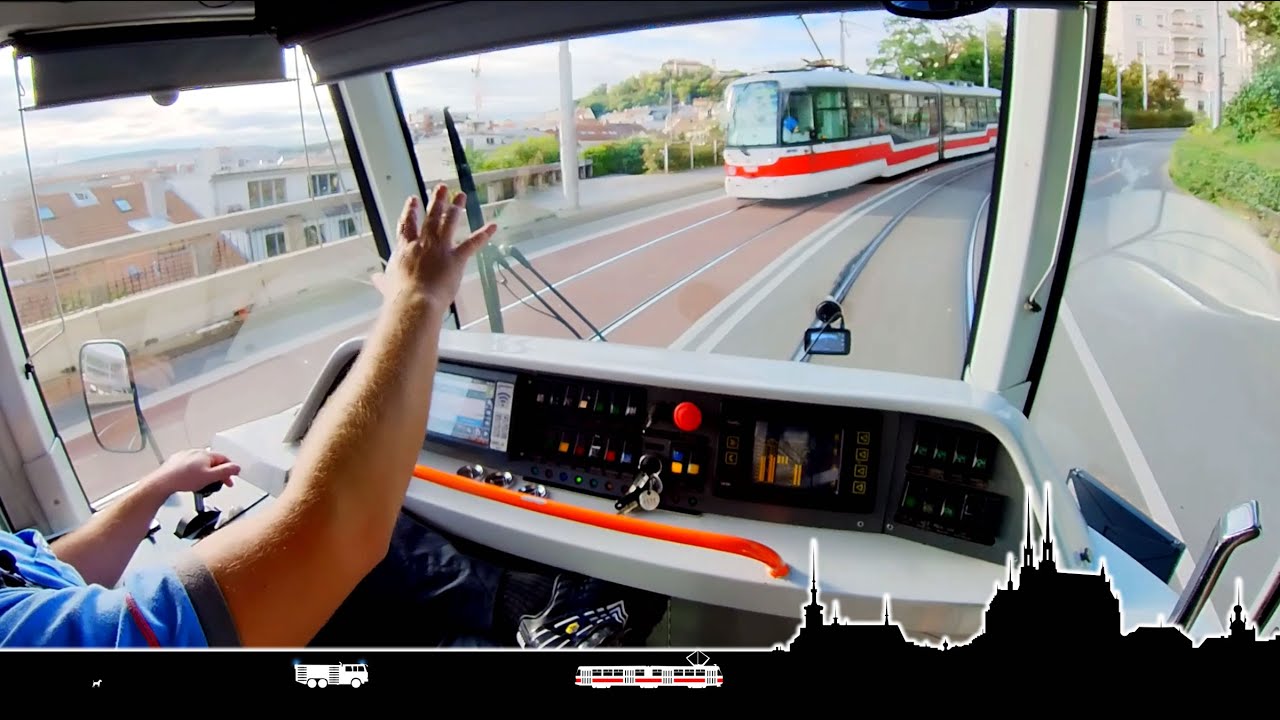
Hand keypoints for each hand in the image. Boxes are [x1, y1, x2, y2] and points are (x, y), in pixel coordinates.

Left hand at [147, 449, 239, 496]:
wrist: (163, 482)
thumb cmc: (184, 479)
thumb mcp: (210, 477)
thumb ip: (225, 472)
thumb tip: (237, 467)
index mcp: (206, 454)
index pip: (224, 459)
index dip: (230, 470)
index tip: (231, 478)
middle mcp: (196, 452)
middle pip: (213, 462)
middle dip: (218, 473)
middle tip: (219, 484)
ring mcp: (186, 456)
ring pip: (201, 464)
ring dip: (206, 473)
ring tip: (203, 484)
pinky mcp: (177, 461)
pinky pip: (191, 466)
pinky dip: (194, 472)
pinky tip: (191, 480)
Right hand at [381, 185, 496, 308]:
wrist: (414, 300)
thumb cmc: (398, 296)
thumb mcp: (387, 285)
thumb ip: (383, 280)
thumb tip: (375, 279)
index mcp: (405, 248)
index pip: (407, 225)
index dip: (410, 211)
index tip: (413, 200)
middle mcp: (423, 243)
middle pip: (430, 217)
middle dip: (437, 200)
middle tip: (442, 187)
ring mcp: (440, 248)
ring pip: (449, 222)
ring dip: (456, 208)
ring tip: (461, 195)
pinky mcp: (456, 258)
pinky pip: (472, 244)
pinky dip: (483, 235)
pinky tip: (492, 226)